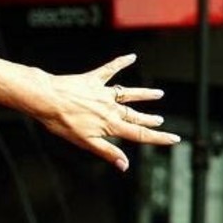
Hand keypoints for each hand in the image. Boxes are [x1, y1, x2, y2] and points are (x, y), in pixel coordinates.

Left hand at [34, 53, 179, 171]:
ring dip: (143, 94)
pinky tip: (132, 57)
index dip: (158, 138)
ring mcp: (103, 93)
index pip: (139, 134)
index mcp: (109, 124)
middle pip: (134, 115)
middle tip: (161, 121)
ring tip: (158, 94)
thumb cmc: (62, 122)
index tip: (174, 139)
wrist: (47, 99)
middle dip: (149, 120)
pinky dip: (121, 63)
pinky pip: (110, 69)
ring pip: (128, 94)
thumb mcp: (85, 142)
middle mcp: (110, 108)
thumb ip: (107, 152)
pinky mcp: (93, 80)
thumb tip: (125, 165)